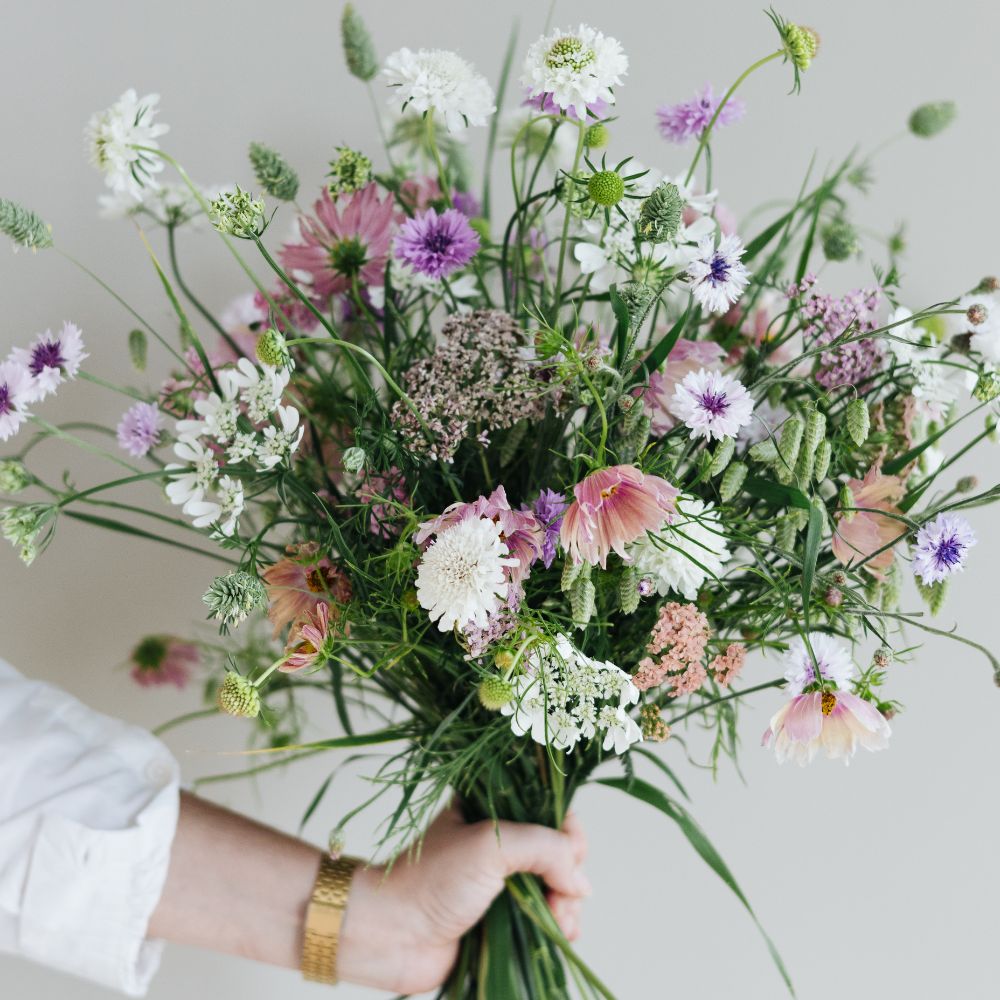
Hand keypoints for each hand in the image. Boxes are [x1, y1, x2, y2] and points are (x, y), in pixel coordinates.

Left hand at [338, 807, 589, 993]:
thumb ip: (544, 848)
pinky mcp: (501, 921)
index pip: (546, 810)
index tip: (572, 852)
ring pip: (555, 888)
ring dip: (568, 906)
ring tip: (559, 921)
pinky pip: (544, 920)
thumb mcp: (490, 844)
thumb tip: (580, 881)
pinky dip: (560, 927)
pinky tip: (560, 933)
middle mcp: (498, 844)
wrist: (390, 936)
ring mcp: (500, 884)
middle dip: (570, 875)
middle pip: (557, 852)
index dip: (566, 831)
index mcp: (490, 810)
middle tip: (563, 895)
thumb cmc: (430, 880)